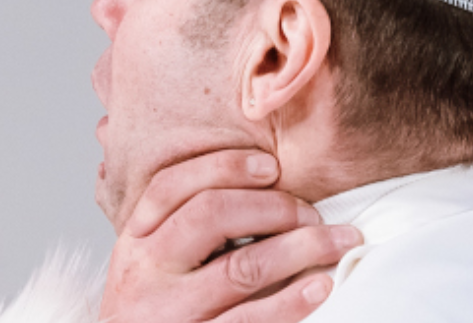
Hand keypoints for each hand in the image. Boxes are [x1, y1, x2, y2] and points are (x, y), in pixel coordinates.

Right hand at [97, 150, 360, 322]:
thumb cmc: (151, 311)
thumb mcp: (146, 264)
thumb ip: (176, 228)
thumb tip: (245, 184)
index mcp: (135, 241)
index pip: (171, 185)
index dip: (223, 167)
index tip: (270, 165)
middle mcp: (148, 272)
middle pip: (210, 215)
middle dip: (272, 206)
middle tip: (311, 212)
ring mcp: (174, 312)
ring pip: (242, 267)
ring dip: (300, 248)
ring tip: (337, 241)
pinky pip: (252, 320)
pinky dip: (292, 301)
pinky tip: (320, 285)